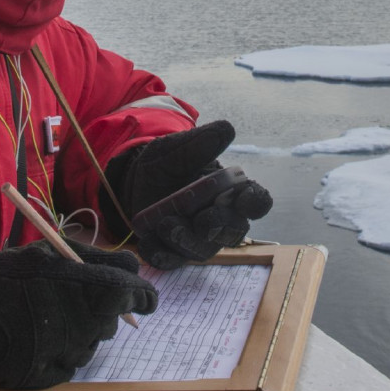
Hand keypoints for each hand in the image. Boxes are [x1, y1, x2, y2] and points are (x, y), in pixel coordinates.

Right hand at [0, 240, 156, 388]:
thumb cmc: (9, 274)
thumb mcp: (52, 252)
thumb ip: (98, 259)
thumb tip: (134, 269)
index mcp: (90, 289)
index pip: (134, 296)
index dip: (142, 296)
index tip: (146, 300)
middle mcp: (86, 325)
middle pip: (111, 322)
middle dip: (100, 311)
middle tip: (71, 298)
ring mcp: (68, 354)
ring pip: (91, 344)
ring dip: (80, 331)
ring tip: (48, 317)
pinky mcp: (50, 377)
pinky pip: (69, 364)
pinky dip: (60, 352)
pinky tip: (37, 338)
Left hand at [101, 120, 272, 268]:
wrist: (133, 179)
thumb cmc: (165, 162)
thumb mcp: (178, 148)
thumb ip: (202, 142)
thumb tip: (227, 129)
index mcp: (231, 190)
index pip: (256, 201)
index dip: (255, 202)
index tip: (245, 198)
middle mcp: (221, 217)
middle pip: (233, 231)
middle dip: (218, 224)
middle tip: (200, 218)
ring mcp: (199, 238)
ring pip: (203, 249)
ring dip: (186, 240)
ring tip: (165, 224)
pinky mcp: (175, 252)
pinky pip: (173, 261)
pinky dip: (162, 255)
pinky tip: (149, 244)